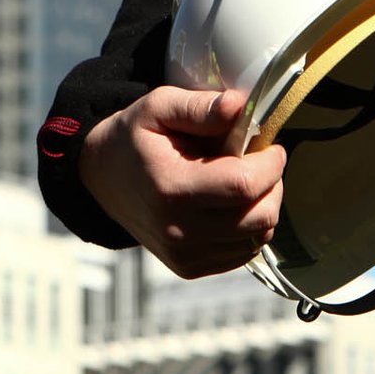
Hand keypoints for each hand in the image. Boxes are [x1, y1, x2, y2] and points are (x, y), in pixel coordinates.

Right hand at [80, 87, 285, 279]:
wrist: (102, 179)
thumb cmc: (134, 139)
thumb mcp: (158, 108)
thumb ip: (199, 107)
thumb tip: (238, 106)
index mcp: (172, 188)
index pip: (244, 184)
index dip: (270, 164)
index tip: (269, 147)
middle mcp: (178, 231)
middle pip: (260, 217)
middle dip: (272, 186)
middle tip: (260, 164)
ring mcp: (184, 255)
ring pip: (258, 238)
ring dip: (263, 208)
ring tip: (242, 183)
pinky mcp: (189, 267)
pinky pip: (243, 254)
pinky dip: (248, 229)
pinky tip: (231, 206)